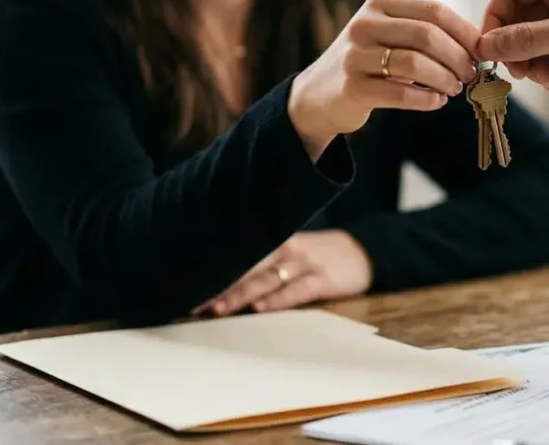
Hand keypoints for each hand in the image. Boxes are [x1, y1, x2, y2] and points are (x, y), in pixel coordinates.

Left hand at [193, 230, 373, 315]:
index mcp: (274, 240)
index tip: (186, 280)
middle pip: (247, 266)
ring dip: (241, 294)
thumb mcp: (289, 249)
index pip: (239, 253)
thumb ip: (260, 257)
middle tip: (194, 299)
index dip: (214, 267)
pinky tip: (260, 308)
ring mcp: (304, 264)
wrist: (362, 252)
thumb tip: (221, 273)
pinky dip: (278, 299)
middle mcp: (286, 249)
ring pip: (267, 279)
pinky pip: (297, 290)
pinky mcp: (322, 279)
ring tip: (218, 307)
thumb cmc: (316, 256)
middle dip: (220, 284)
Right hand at [289, 0, 479, 159]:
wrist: (318, 95)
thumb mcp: (390, 36)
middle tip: (469, 74)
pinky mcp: (352, 88)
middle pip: (427, 35)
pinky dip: (427, 99)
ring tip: (454, 89)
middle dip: (457, 57)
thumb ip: (426, 33)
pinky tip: (436, 102)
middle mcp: (363, 25)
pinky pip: (401, 93)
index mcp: (378, 5)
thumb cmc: (369, 64)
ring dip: (444, 79)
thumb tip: (478, 43)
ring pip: (416, 64)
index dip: (464, 31)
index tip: (480, 50)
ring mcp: (355, 56)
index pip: (433, 10)